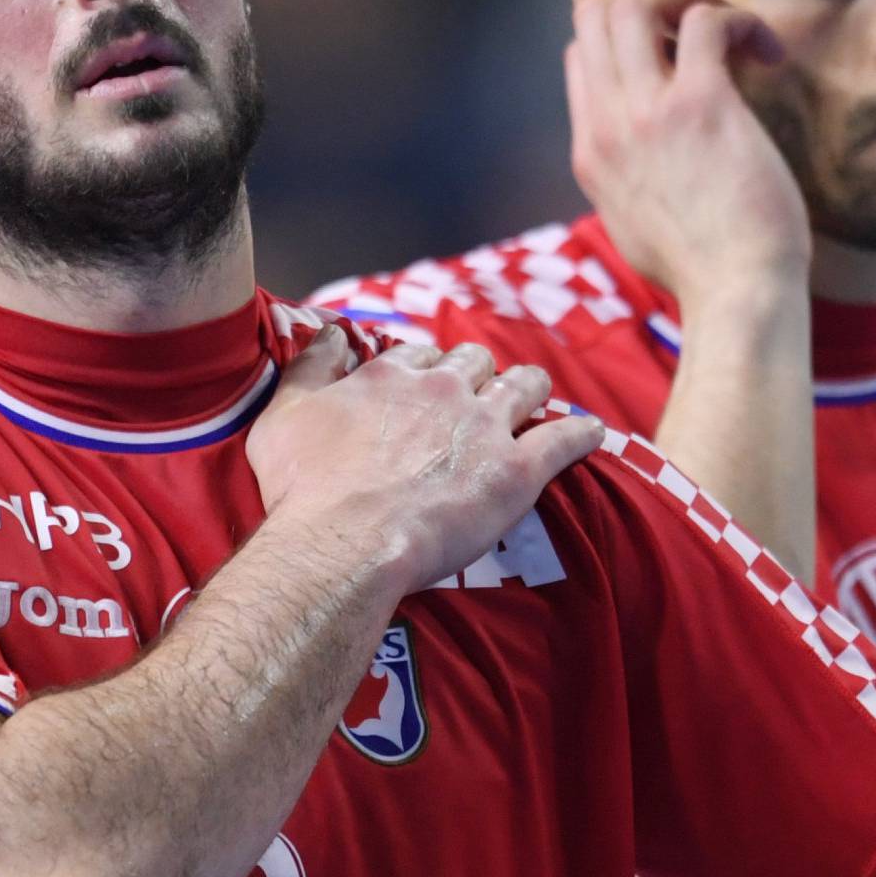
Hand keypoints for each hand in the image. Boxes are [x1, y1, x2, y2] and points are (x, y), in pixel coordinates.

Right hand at [248, 326, 603, 592]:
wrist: (345, 543)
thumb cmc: (306, 488)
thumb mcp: (284, 415)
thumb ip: (311, 366)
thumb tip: (333, 333)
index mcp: (393, 375)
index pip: (423, 356)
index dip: (428, 372)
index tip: (426, 391)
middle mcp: (445, 390)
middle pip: (476, 363)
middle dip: (479, 376)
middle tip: (477, 401)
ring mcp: (485, 427)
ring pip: (525, 386)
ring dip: (530, 388)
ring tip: (535, 398)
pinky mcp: (517, 470)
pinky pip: (565, 440)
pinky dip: (581, 435)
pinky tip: (591, 434)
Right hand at [567, 0, 809, 311]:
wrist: (737, 296)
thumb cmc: (705, 271)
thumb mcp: (636, 225)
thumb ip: (628, 177)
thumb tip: (646, 150)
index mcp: (591, 154)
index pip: (582, 55)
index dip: (626, 35)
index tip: (675, 51)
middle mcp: (608, 127)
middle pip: (597, 15)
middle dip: (650, 0)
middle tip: (700, 27)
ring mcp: (648, 114)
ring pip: (637, 2)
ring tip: (731, 31)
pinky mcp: (701, 104)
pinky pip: (705, 21)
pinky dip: (738, 19)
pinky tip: (766, 51)